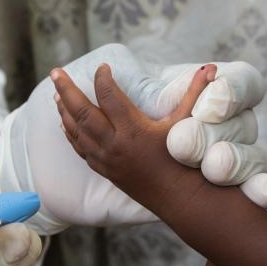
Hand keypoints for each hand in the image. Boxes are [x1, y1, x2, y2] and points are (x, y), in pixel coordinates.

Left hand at [0, 44, 266, 232]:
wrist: (180, 199)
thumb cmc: (186, 159)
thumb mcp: (187, 123)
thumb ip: (195, 91)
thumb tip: (210, 67)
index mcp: (133, 130)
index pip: (108, 96)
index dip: (103, 78)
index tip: (103, 66)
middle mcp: (115, 144)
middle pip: (82, 112)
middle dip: (66, 90)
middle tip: (56, 72)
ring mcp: (106, 159)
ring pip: (76, 131)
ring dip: (64, 110)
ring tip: (56, 92)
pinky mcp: (105, 170)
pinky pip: (80, 148)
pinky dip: (70, 132)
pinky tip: (65, 122)